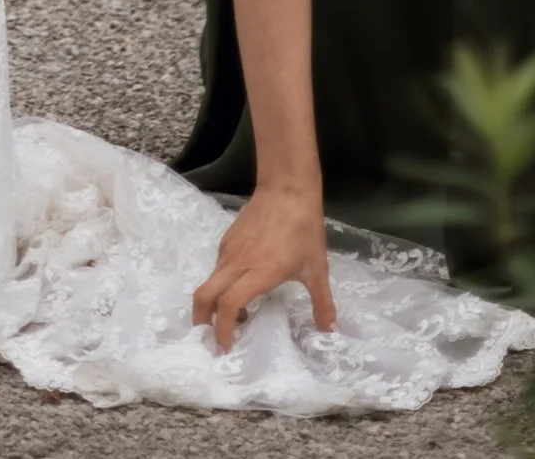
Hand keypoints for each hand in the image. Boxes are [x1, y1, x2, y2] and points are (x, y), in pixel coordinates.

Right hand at [192, 185, 334, 353]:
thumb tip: (331, 332)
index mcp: (258, 273)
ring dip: (214, 303)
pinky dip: (220, 285)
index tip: (226, 348)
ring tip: (238, 316)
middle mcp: (237, 263)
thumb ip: (322, 303)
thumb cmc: (303, 229)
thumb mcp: (317, 269)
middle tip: (213, 339)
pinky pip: (217, 267)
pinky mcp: (228, 238)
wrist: (287, 187)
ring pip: (210, 281)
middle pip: (205, 295)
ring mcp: (229, 249)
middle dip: (202, 320)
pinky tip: (241, 288)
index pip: (229, 306)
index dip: (223, 330)